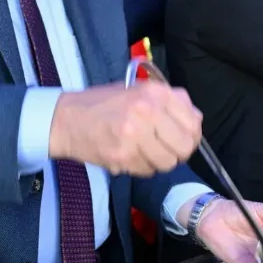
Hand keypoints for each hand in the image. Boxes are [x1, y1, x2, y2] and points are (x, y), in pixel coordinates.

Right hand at [50, 82, 202, 176]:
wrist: (66, 119)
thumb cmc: (104, 104)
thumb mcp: (140, 91)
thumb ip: (170, 103)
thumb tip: (196, 121)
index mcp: (156, 92)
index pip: (194, 123)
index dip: (191, 136)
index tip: (181, 139)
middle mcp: (148, 110)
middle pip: (184, 147)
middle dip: (177, 153)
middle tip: (165, 150)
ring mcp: (135, 134)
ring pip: (167, 163)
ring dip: (158, 162)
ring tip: (144, 152)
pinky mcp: (123, 155)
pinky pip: (147, 171)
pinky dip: (142, 168)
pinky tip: (129, 155)